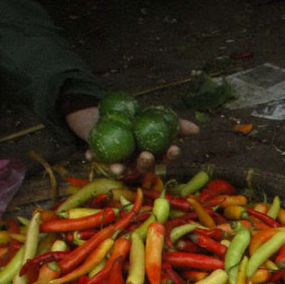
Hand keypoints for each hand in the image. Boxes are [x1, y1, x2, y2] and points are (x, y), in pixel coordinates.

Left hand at [67, 106, 199, 177]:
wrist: (107, 114)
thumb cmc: (136, 119)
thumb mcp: (154, 117)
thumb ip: (175, 124)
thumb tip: (196, 128)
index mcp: (151, 155)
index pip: (164, 158)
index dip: (169, 156)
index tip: (174, 148)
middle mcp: (135, 163)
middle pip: (142, 167)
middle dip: (145, 163)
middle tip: (146, 155)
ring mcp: (118, 161)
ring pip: (120, 168)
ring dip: (119, 169)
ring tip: (117, 166)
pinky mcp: (100, 157)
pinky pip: (96, 158)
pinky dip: (92, 157)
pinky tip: (88, 154)